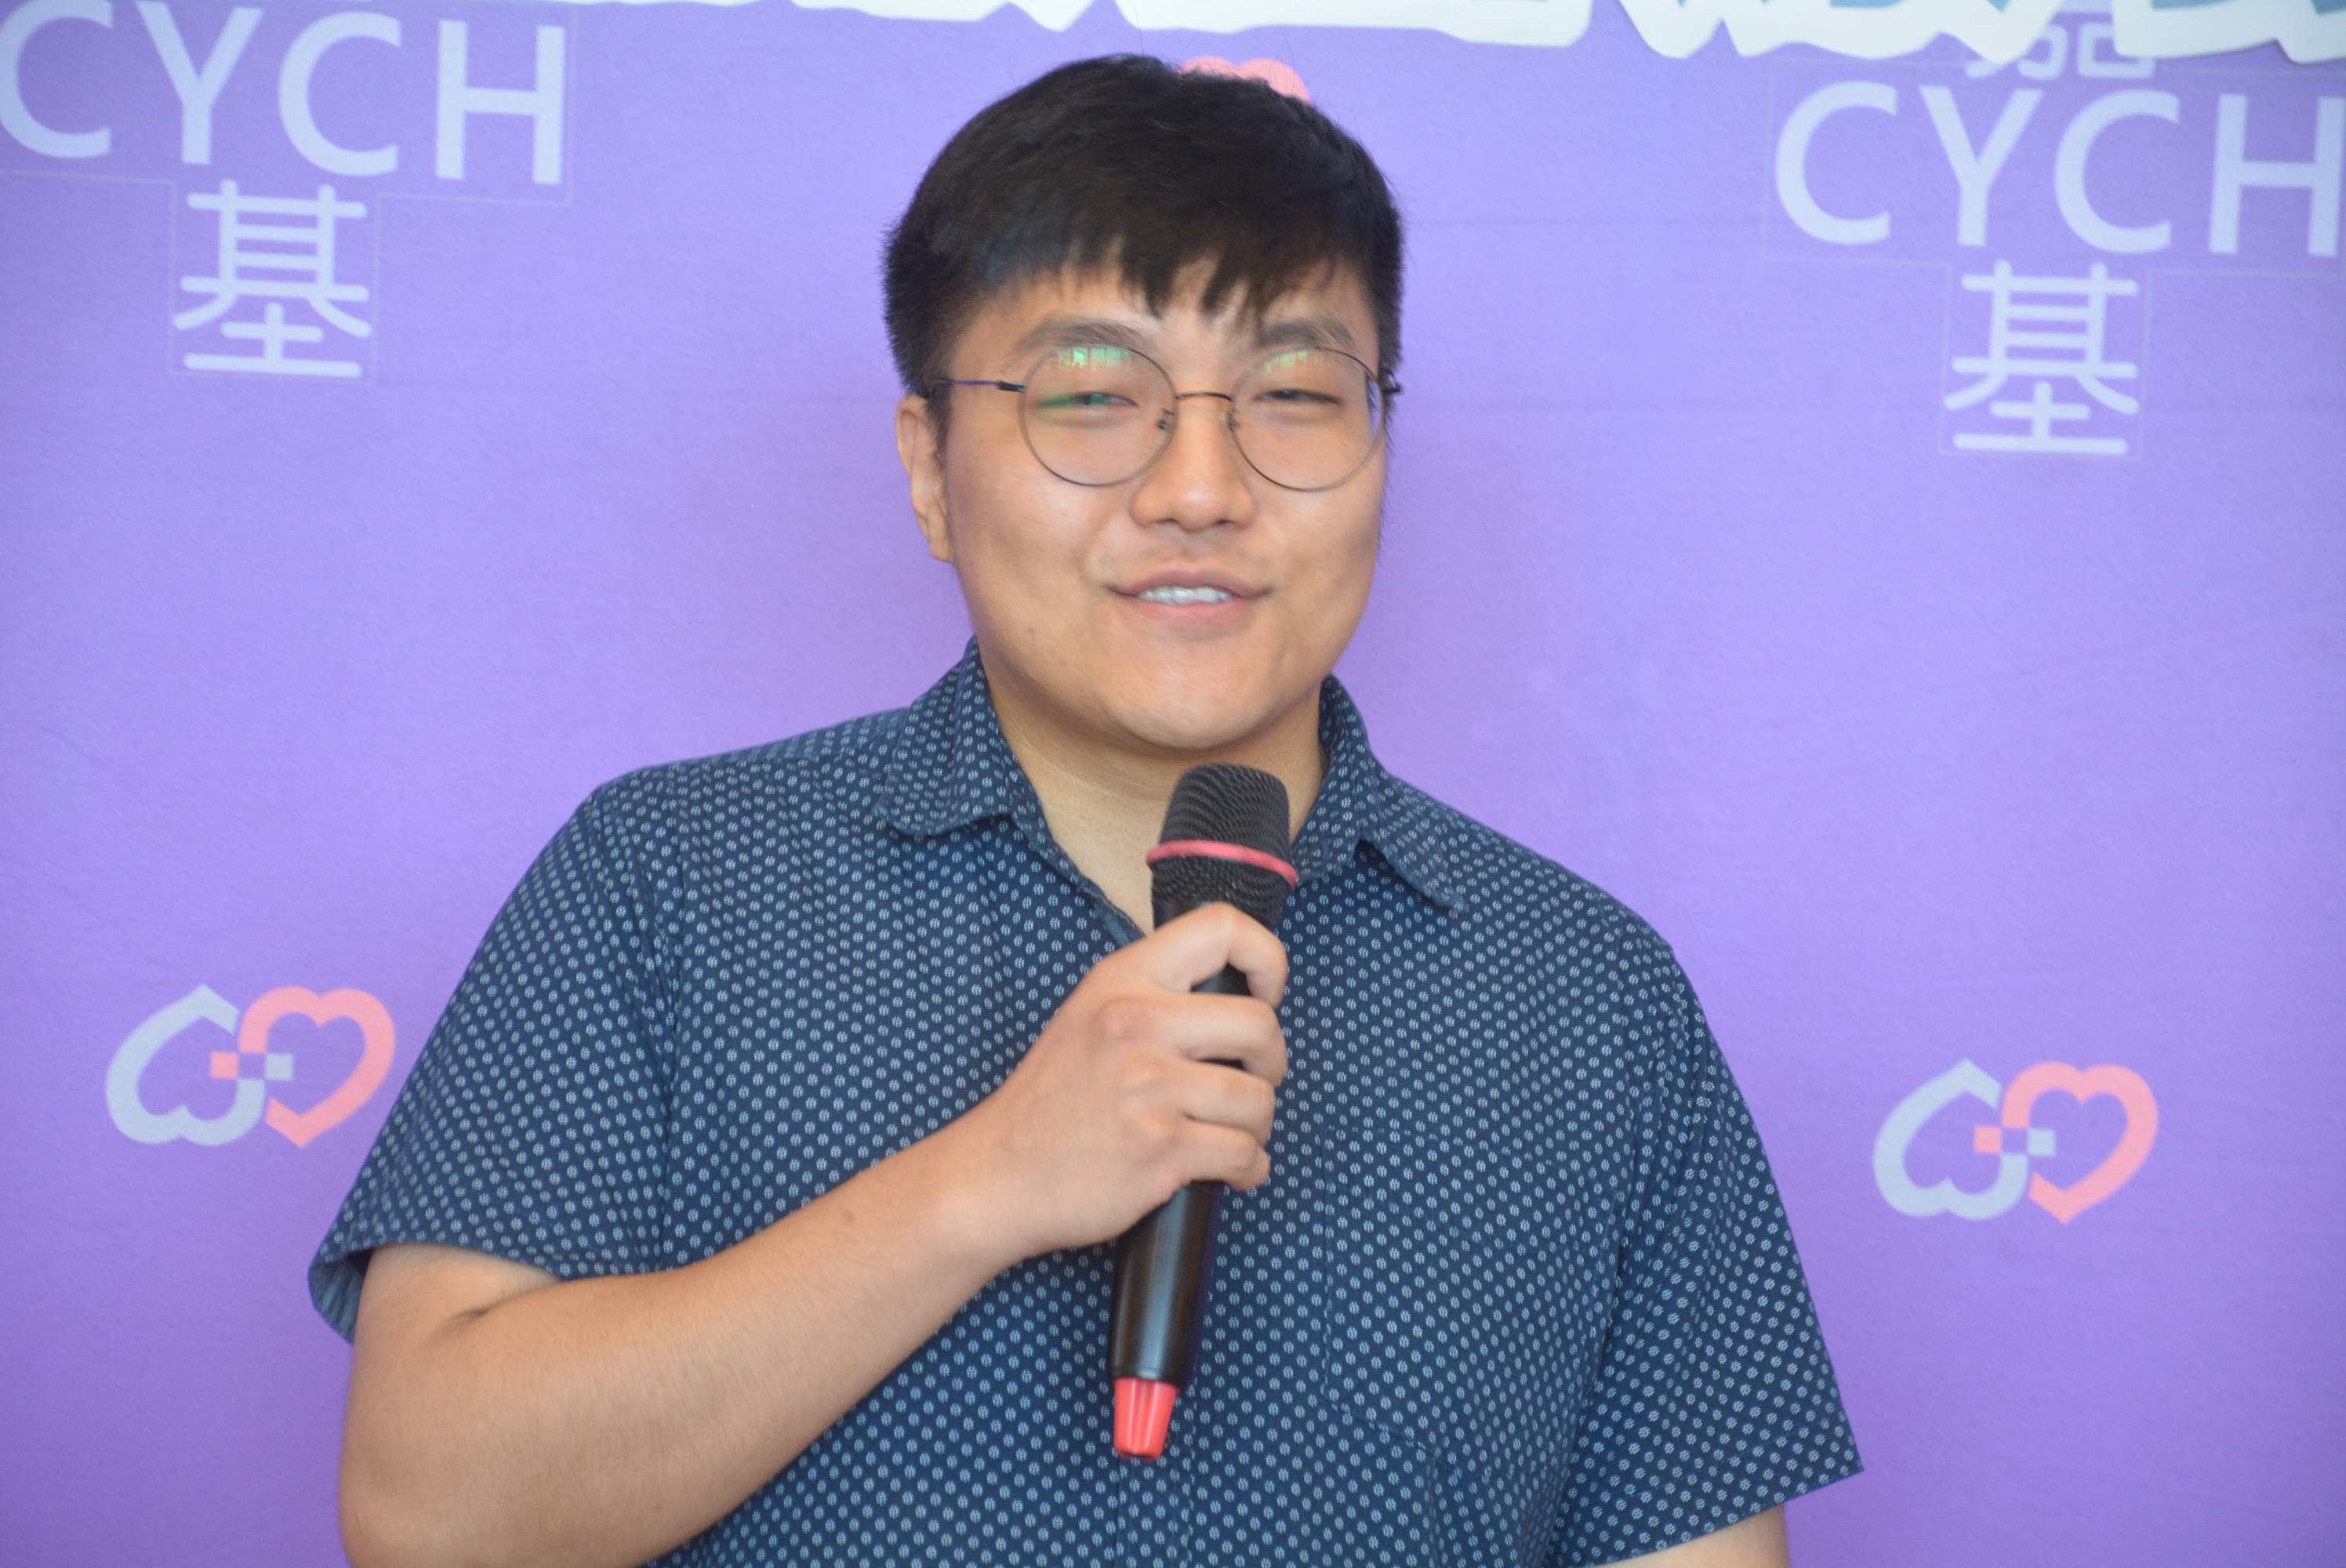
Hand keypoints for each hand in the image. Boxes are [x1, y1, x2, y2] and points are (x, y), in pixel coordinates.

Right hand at [935, 903, 1289, 1262]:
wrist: (998, 1174)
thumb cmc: (1051, 1101)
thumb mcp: (1090, 1015)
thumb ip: (1155, 994)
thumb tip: (1239, 995)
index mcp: (1123, 980)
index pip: (1222, 929)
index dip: (1267, 959)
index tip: (1266, 996)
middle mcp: (1137, 1024)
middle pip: (1261, 1025)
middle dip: (1271, 1063)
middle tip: (1250, 1080)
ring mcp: (1149, 1088)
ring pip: (1259, 1100)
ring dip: (1257, 1125)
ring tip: (1227, 1132)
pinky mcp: (1160, 1149)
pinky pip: (1246, 1156)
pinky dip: (1247, 1169)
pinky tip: (1224, 1169)